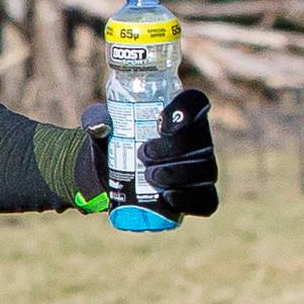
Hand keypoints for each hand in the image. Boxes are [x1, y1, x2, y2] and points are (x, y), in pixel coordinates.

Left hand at [81, 90, 219, 218]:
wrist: (108, 175)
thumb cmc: (111, 143)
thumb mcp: (100, 127)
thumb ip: (96, 119)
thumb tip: (99, 125)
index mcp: (180, 115)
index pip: (196, 103)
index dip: (187, 109)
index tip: (160, 123)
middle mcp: (198, 140)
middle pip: (200, 140)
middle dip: (173, 148)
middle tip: (143, 154)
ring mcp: (201, 169)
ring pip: (205, 170)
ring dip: (178, 173)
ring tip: (149, 176)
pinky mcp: (198, 196)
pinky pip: (207, 200)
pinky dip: (190, 199)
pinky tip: (168, 197)